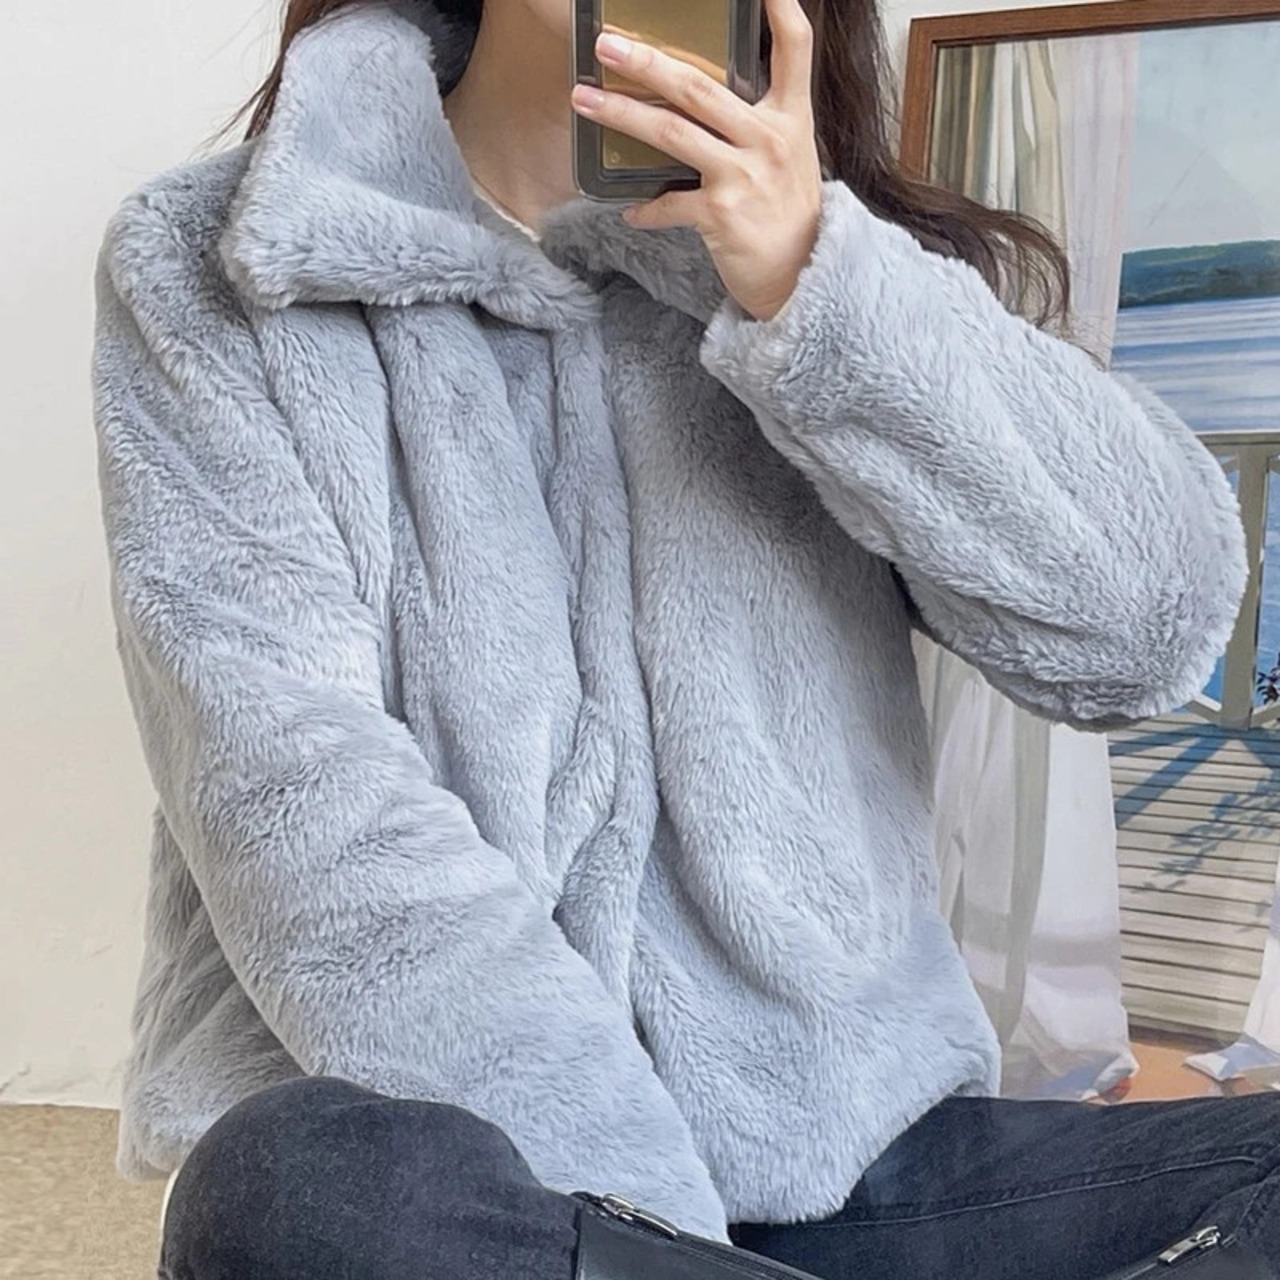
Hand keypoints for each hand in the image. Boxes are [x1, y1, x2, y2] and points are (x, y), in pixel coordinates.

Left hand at [570, 0, 822, 321]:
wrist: (804, 277)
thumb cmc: (788, 215)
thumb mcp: (791, 157)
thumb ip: (759, 122)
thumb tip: (705, 97)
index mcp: (792, 117)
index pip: (795, 48)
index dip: (781, 8)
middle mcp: (770, 139)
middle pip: (700, 87)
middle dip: (648, 62)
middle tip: (607, 45)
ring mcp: (744, 175)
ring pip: (672, 132)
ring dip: (621, 115)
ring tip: (583, 100)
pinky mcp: (721, 214)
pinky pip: (670, 203)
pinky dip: (647, 209)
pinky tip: (630, 210)